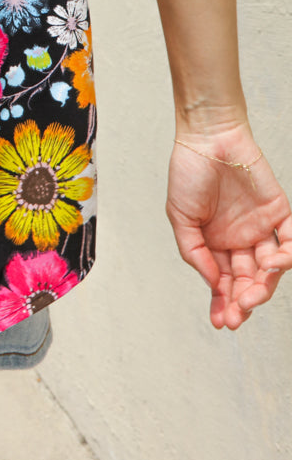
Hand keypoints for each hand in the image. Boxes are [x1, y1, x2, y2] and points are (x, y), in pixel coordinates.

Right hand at [166, 122, 291, 329]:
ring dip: (264, 285)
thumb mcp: (179, 216)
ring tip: (254, 292)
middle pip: (249, 280)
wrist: (209, 137)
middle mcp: (240, 239)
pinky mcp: (280, 212)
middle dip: (244, 301)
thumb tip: (214, 284)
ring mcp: (261, 228)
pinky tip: (274, 265)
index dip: (224, 303)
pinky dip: (289, 258)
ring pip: (270, 268)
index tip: (222, 322)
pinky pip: (291, 240)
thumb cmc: (189, 171)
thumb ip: (194, 252)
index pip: (225, 282)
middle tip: (238, 313)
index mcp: (216, 243)